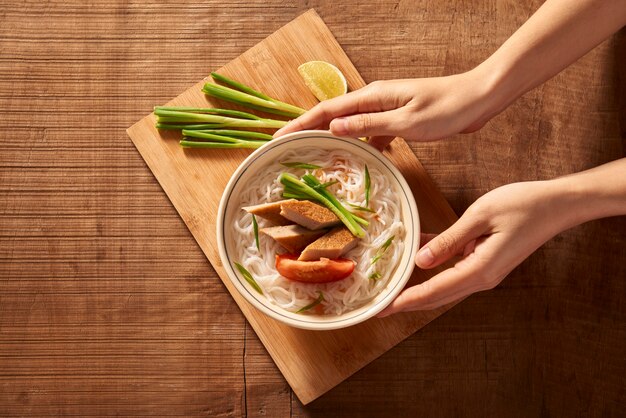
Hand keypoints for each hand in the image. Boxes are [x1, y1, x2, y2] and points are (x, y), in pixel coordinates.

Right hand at [274, 70, 496, 149]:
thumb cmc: (446, 108)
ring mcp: (387, 108)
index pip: (327, 111)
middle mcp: (375, 99)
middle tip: (285, 148)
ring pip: (351, 125)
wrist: (478, 99)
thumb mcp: (406, 121)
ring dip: (333, 138)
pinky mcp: (399, 118)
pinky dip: (362, 144)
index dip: (301, 124)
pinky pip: (372, 132)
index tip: (278, 137)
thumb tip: (333, 128)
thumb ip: (369, 125)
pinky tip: (360, 158)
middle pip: (333, 116)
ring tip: (314, 155)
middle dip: (308, 130)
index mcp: (373, 96)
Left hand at [377, 180, 576, 315]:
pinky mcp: (486, 261)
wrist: (556, 205)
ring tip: (393, 287)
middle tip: (381, 306)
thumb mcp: (479, 216)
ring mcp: (485, 271)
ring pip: (444, 285)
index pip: (435, 291)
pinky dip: (434, 265)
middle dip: (408, 301)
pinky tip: (416, 252)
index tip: (384, 307)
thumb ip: (448, 240)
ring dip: (419, 287)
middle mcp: (482, 277)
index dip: (407, 299)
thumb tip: (421, 260)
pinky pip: (454, 268)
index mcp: (480, 270)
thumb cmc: (522, 205)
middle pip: (437, 295)